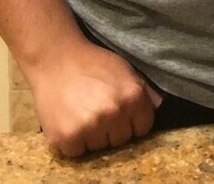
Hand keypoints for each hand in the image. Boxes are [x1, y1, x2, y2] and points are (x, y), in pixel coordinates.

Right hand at [25, 38, 161, 157]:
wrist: (56, 59)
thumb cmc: (92, 63)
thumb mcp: (123, 68)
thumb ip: (143, 89)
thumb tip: (158, 106)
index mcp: (132, 96)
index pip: (143, 127)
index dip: (133, 122)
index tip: (122, 116)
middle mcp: (114, 113)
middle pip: (121, 140)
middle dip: (112, 129)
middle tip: (98, 112)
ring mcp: (90, 127)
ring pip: (99, 147)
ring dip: (93, 136)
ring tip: (82, 114)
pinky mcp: (67, 138)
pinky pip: (77, 152)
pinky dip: (73, 142)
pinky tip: (70, 121)